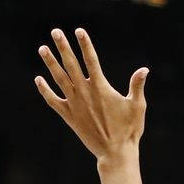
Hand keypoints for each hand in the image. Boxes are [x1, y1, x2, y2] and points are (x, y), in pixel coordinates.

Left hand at [34, 28, 148, 162]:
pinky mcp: (68, 116)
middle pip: (71, 65)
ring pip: (58, 79)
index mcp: (100, 88)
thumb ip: (137, 86)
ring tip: (42, 48)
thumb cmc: (129, 129)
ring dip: (50, 63)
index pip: (91, 60)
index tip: (79, 31)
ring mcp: (74, 104)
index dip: (85, 44)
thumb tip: (144, 69)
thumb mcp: (137, 106)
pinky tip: (38, 79)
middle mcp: (84, 93)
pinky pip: (52, 100)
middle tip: (55, 32)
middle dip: (63, 47)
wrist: (115, 152)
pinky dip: (44, 90)